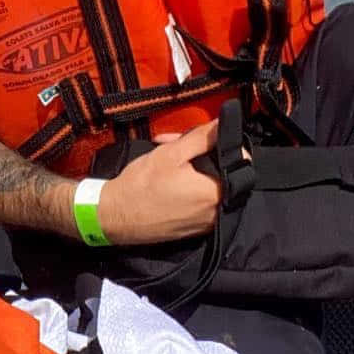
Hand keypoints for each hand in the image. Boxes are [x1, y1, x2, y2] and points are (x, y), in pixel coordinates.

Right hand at [95, 120, 220, 245]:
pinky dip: (188, 186)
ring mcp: (205, 223)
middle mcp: (217, 212)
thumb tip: (223, 124)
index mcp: (216, 193)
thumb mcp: (171, 153)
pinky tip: (168, 176)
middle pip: (221, 173)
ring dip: (193, 168)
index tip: (205, 137)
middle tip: (178, 142)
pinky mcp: (193, 229)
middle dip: (202, 153)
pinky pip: (199, 201)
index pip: (240, 161)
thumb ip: (201, 138)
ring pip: (208, 186)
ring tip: (167, 155)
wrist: (114, 216)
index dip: (224, 144)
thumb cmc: (142, 184)